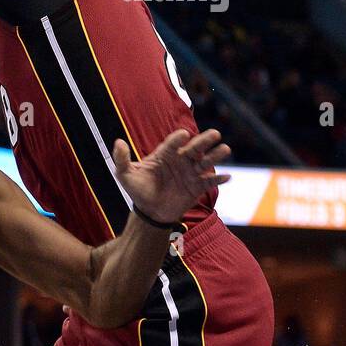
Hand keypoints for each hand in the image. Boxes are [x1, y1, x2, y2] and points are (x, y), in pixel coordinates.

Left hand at [115, 129, 230, 223]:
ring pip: (205, 162)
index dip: (177, 139)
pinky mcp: (197, 187)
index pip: (172, 144)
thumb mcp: (125, 174)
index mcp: (164, 155)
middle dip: (204, 141)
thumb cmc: (138, 190)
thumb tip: (118, 141)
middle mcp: (180, 160)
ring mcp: (190, 173)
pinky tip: (227, 177)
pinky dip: (218, 179)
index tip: (183, 135)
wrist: (149, 211)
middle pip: (193, 148)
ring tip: (225, 149)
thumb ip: (122, 159)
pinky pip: (209, 182)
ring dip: (215, 156)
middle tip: (215, 134)